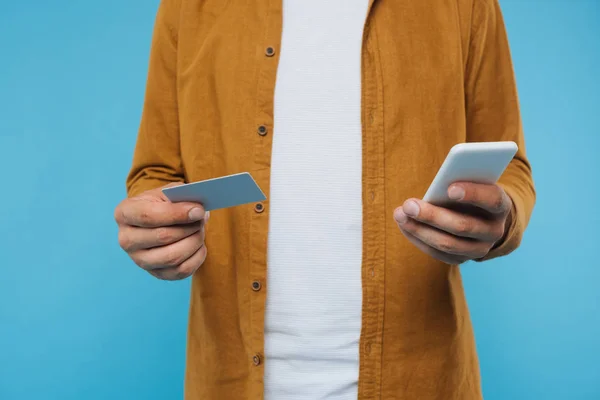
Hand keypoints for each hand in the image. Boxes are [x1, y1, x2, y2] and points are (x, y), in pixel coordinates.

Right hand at [114, 183, 208, 279]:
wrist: (159, 220)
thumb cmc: (163, 203)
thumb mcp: (167, 192)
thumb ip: (181, 197)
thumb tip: (198, 212)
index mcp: (124, 213)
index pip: (148, 216)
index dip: (176, 214)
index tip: (199, 211)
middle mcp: (126, 240)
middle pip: (163, 237)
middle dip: (189, 227)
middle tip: (201, 219)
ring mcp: (139, 260)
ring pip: (173, 257)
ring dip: (194, 242)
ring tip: (200, 230)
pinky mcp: (156, 273)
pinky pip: (181, 271)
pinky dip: (197, 257)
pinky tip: (199, 245)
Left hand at [393, 182, 511, 263]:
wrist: (481, 215)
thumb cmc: (470, 190)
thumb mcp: (469, 181)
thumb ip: (457, 182)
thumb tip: (436, 188)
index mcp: (501, 206)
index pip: (492, 200)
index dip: (473, 194)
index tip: (450, 188)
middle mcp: (494, 231)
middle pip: (463, 226)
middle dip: (432, 215)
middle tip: (408, 204)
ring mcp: (480, 249)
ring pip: (447, 244)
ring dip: (420, 229)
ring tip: (400, 214)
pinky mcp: (462, 259)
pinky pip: (438, 253)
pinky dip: (418, 238)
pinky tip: (403, 224)